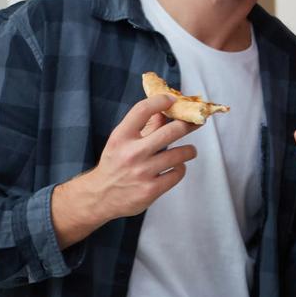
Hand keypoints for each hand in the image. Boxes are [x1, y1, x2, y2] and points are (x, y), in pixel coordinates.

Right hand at [53, 96, 196, 245]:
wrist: (99, 196)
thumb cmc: (115, 163)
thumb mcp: (122, 140)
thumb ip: (144, 125)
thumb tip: (166, 108)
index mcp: (121, 137)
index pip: (143, 110)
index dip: (161, 101)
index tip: (173, 100)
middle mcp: (131, 153)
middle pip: (171, 131)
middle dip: (188, 125)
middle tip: (196, 123)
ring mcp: (142, 172)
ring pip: (180, 154)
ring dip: (189, 150)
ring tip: (189, 151)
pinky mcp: (151, 189)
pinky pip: (178, 172)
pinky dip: (180, 168)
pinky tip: (176, 167)